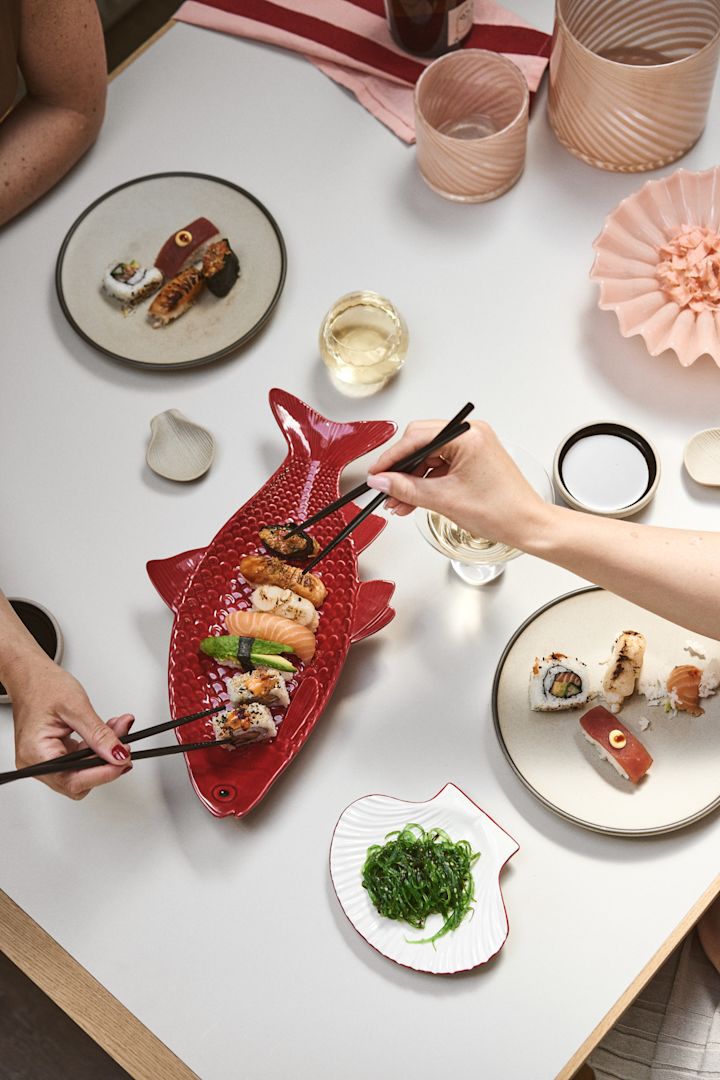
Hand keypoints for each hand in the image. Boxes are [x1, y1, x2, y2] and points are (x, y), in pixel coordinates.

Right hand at [10, 657, 133, 799]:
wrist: (30, 675)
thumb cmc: (43, 685)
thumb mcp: (77, 707)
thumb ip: (99, 734)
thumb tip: (118, 755)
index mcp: (36, 753)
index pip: (72, 780)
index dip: (101, 774)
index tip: (123, 762)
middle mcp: (37, 762)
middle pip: (79, 779)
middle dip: (105, 761)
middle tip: (125, 744)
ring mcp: (45, 759)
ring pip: (83, 769)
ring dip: (103, 752)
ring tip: (118, 729)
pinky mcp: (54, 753)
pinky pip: (80, 759)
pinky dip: (96, 746)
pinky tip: (107, 731)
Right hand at [367, 420, 548, 550]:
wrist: (527, 525)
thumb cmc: (502, 510)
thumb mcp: (444, 499)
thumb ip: (407, 488)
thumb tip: (383, 481)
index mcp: (467, 435)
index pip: (416, 437)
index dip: (392, 458)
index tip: (377, 474)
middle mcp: (471, 434)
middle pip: (421, 443)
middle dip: (401, 470)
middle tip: (386, 488)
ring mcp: (473, 446)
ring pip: (429, 457)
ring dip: (412, 479)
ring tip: (399, 502)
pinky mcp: (473, 459)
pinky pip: (441, 465)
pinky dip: (427, 482)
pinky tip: (414, 499)